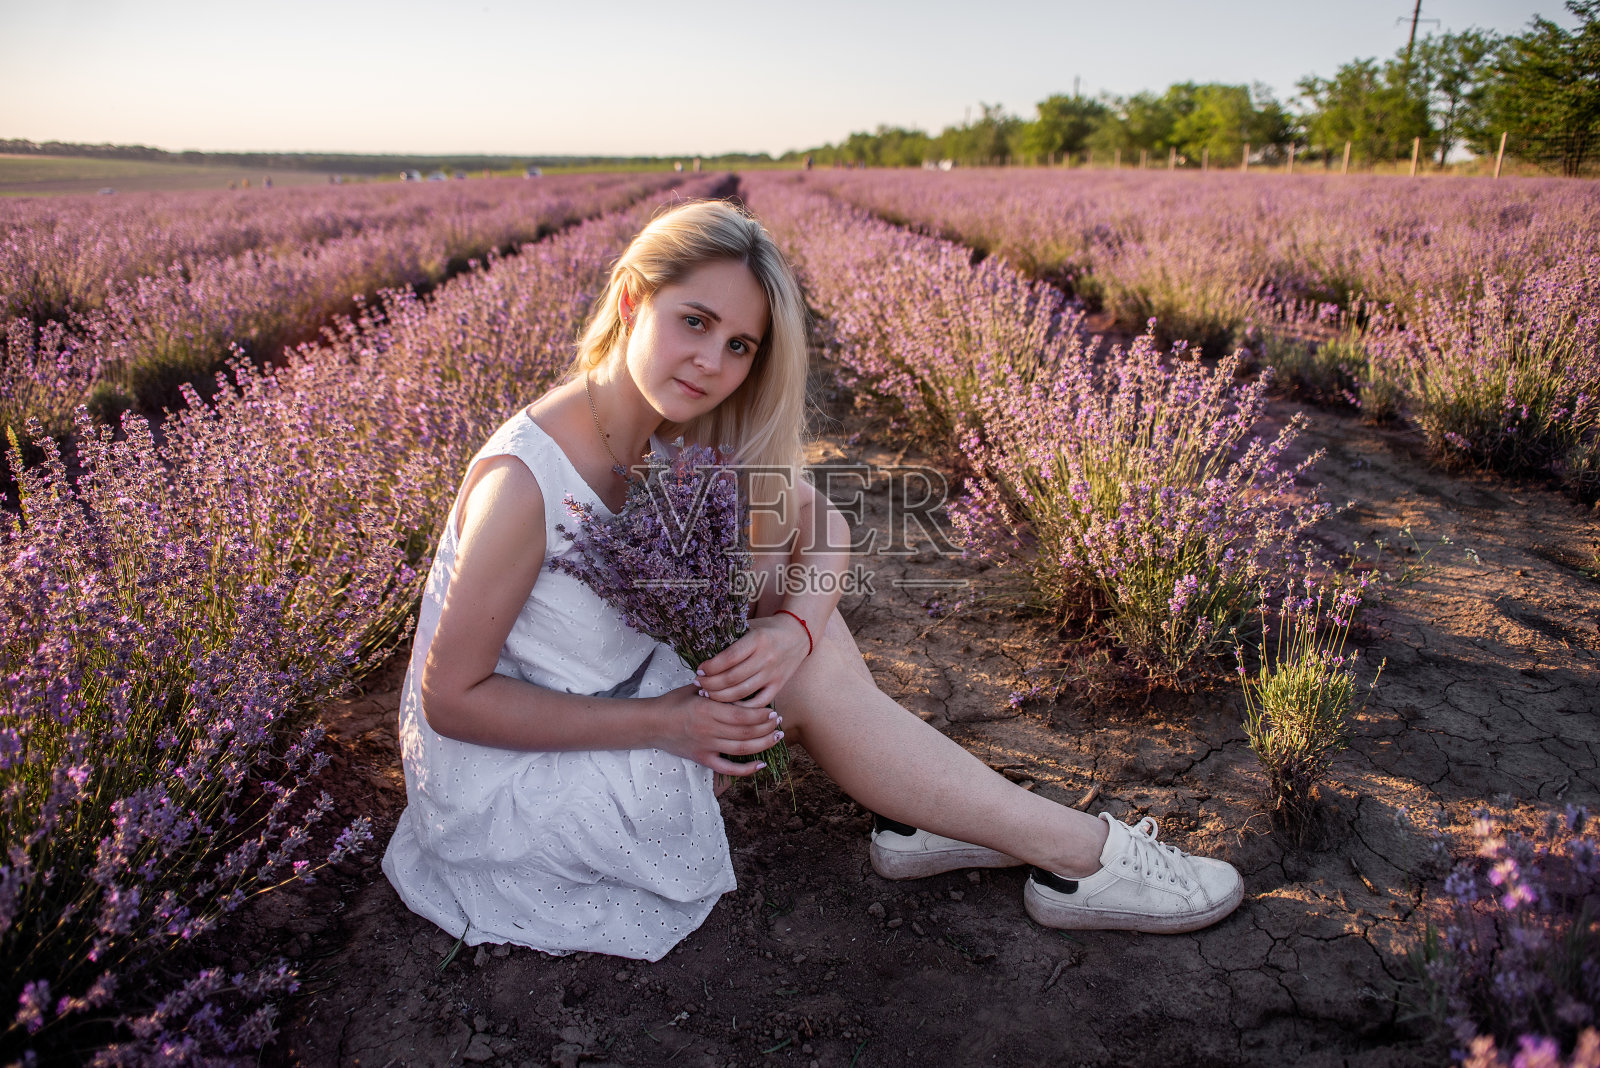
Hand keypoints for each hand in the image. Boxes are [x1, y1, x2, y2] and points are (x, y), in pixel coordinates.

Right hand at [651, 684, 783, 776]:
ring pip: (741, 749)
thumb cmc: (673, 703)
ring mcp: (706, 746)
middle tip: (779, 723)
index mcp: (707, 709)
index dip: (761, 715)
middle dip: (767, 728)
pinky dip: (745, 769)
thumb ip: (717, 688)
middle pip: (746, 732)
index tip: (773, 711)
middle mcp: (708, 729)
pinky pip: (727, 769)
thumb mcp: (694, 689)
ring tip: (777, 738)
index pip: (741, 715)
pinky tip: (761, 765)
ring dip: (763, 744)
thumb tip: (740, 681)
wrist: (650, 724)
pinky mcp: (702, 759)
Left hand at [695, 613, 809, 706]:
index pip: (729, 658)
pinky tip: (728, 704)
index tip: (699, 669)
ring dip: (721, 696)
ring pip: (742, 692)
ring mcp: (773, 673)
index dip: (711, 666)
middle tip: (699, 683)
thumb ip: (732, 637)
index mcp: (757, 639)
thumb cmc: (768, 628)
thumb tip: (703, 649)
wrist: (798, 634)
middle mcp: (766, 657)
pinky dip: (742, 707)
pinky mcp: (779, 685)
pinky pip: (759, 703)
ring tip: (708, 693)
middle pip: (732, 678)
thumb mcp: (750, 626)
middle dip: (711, 683)